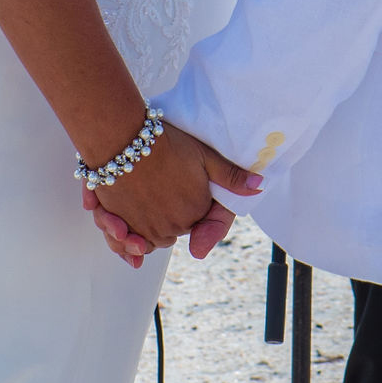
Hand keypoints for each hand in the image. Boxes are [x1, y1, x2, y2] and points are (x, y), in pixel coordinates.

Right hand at [87, 125, 259, 266]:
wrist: (122, 139)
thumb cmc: (165, 142)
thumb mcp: (204, 155)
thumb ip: (231, 177)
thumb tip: (259, 187)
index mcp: (197, 210)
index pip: (199, 220)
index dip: (189, 202)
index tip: (178, 185)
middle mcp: (174, 226)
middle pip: (175, 230)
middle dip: (170, 215)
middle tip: (160, 186)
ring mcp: (147, 230)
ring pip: (151, 238)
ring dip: (148, 226)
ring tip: (142, 196)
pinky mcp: (121, 229)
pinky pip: (127, 244)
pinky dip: (126, 237)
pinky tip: (125, 221)